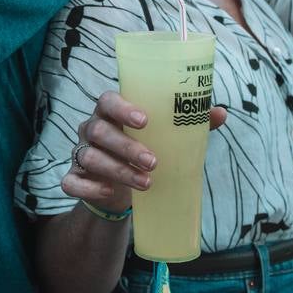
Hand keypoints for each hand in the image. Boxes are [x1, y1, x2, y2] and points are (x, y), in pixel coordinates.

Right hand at [62, 91, 226, 213]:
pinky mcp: (74, 177)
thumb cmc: (145, 150)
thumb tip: (220, 112)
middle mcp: (91, 128)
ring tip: (146, 184)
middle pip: (99, 131)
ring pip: (89, 157)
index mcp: (110, 111)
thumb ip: (189, 123)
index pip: (108, 100)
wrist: (120, 189)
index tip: (146, 121)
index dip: (123, 108)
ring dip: (117, 171)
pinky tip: (110, 193)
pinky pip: (71, 181)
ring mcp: (80, 152)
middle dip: (126, 147)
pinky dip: (88, 188)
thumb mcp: (166, 137)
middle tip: (153, 162)